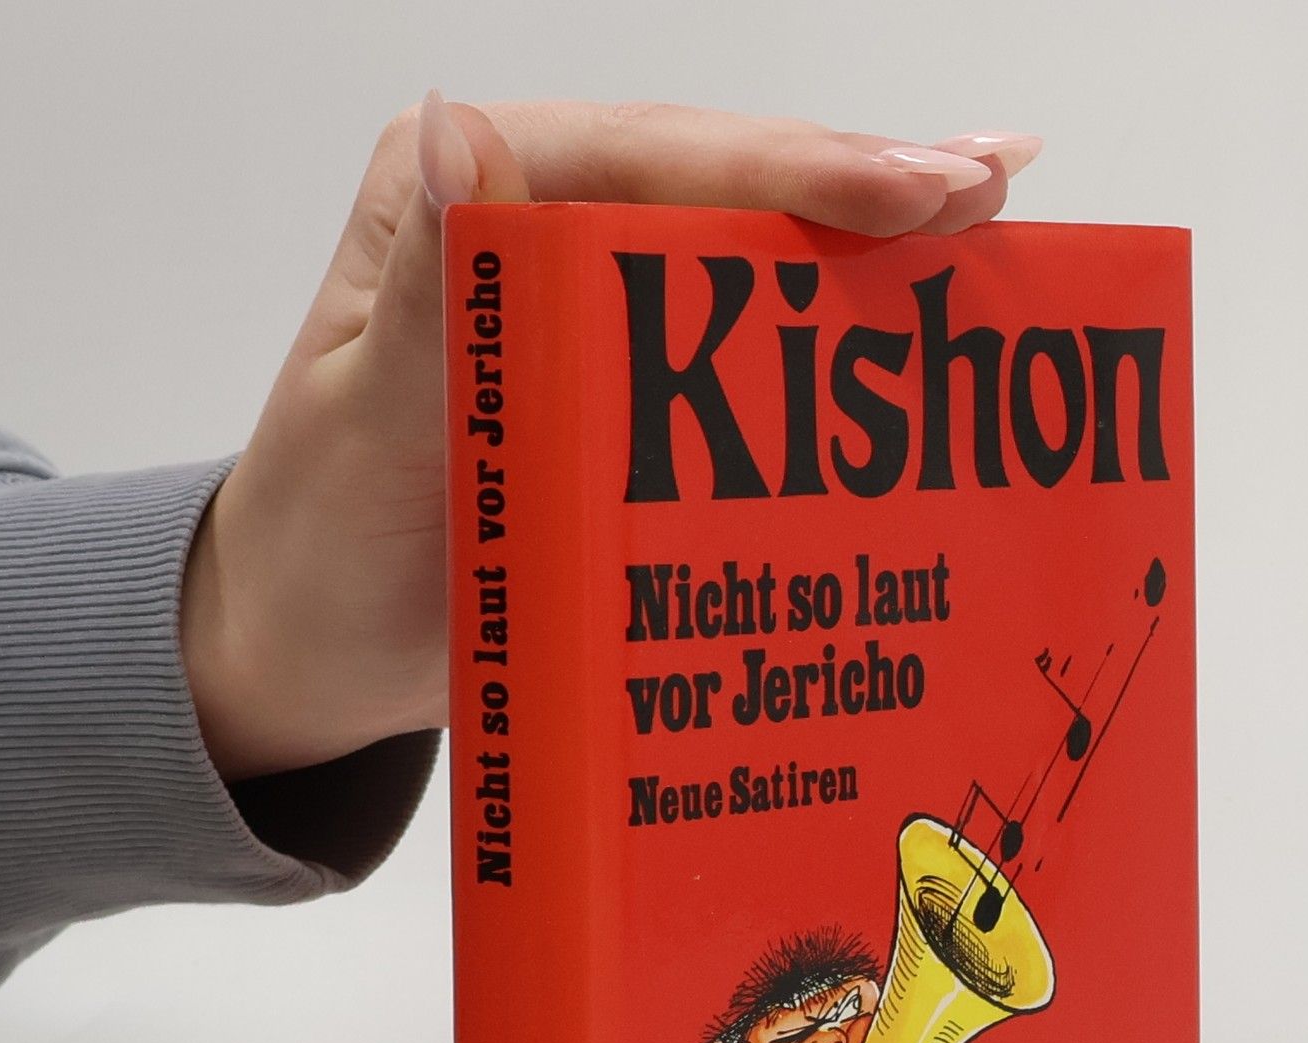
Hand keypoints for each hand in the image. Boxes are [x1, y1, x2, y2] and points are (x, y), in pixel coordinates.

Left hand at [180, 97, 1041, 780]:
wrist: (315, 648)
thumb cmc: (321, 547)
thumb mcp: (363, 431)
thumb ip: (433, 304)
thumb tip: (457, 129)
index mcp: (460, 204)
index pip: (648, 161)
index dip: (792, 173)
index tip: (917, 190)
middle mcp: (532, 231)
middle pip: (719, 189)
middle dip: (860, 188)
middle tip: (991, 190)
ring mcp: (587, 311)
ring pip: (745, 255)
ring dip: (868, 246)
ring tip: (992, 226)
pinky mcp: (625, 392)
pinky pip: (740, 349)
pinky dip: (831, 336)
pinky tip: (919, 317)